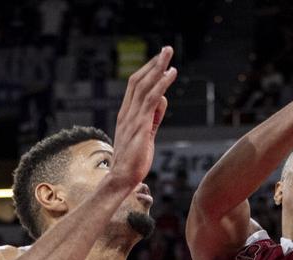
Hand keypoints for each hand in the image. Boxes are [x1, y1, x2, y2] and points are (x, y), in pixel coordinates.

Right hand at [109, 47, 177, 187]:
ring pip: (144, 86)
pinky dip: (161, 84)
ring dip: (158, 67)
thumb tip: (161, 99)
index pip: (135, 86)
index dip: (147, 71)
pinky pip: (151, 99)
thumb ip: (154, 117)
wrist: (122, 178)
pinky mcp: (140, 126)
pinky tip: (170, 74)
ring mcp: (132, 118)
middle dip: (154, 63)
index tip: (159, 60)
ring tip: (169, 54)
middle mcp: (127, 112)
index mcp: (126, 114)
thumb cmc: (134, 160)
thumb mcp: (146, 134)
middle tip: (167, 49)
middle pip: (139, 80)